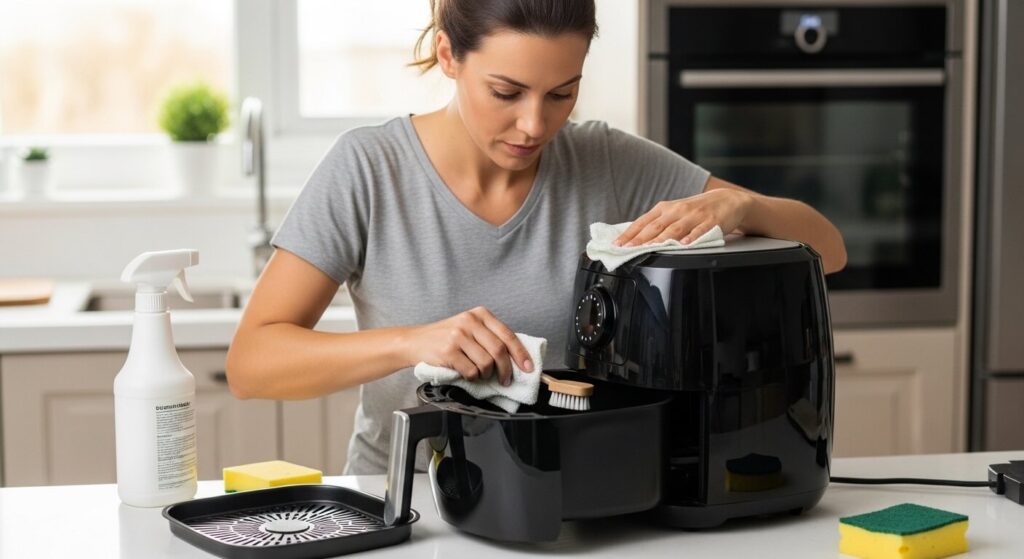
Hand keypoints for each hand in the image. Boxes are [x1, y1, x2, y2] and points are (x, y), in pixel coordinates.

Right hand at [402, 306, 533, 384]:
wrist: (415, 342)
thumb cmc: (445, 338)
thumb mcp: (469, 328)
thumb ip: (489, 337)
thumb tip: (516, 357)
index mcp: (479, 314)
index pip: (508, 335)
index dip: (521, 354)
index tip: (529, 367)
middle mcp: (470, 322)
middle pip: (499, 351)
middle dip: (506, 370)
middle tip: (506, 380)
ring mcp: (458, 336)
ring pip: (486, 363)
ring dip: (486, 375)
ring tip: (479, 374)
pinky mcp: (448, 351)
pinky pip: (471, 371)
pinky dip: (472, 377)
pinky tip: (467, 373)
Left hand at [614, 188, 753, 246]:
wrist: (727, 200)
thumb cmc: (696, 210)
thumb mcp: (674, 213)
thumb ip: (657, 224)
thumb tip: (634, 238)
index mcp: (665, 208)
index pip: (643, 222)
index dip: (629, 233)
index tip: (617, 244)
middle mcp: (677, 210)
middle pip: (656, 226)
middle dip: (640, 238)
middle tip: (627, 249)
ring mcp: (694, 215)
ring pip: (675, 229)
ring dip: (661, 239)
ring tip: (649, 248)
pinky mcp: (711, 221)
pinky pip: (700, 231)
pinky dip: (692, 237)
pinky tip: (684, 244)